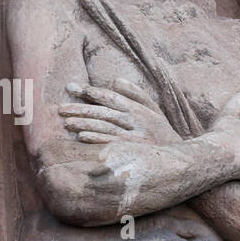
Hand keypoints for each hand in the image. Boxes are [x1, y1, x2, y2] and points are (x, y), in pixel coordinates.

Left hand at [58, 78, 179, 145]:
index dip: (91, 92)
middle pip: (103, 112)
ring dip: (84, 124)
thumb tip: (116, 80)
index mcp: (138, 109)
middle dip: (80, 109)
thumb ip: (136, 94)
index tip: (72, 88)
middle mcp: (135, 121)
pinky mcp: (131, 152)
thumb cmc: (162, 133)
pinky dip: (95, 140)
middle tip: (60, 108)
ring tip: (66, 122)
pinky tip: (81, 138)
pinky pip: (110, 144)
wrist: (179, 160)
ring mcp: (133, 137)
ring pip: (104, 127)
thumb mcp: (154, 110)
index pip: (110, 96)